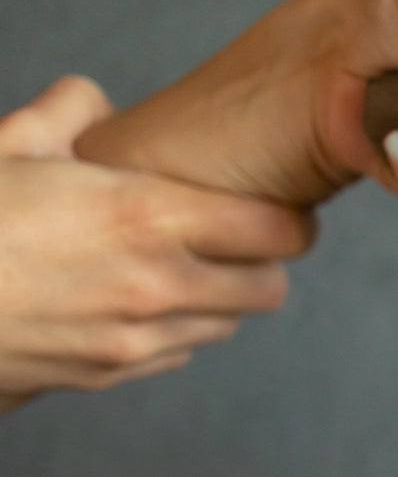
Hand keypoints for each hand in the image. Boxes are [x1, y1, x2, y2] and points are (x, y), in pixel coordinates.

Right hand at [0, 76, 314, 414]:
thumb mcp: (7, 146)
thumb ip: (66, 114)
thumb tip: (96, 102)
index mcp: (145, 219)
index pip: (279, 230)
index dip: (289, 217)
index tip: (278, 203)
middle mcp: (157, 286)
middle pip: (269, 287)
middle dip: (262, 261)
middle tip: (236, 235)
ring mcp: (136, 339)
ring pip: (226, 324)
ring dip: (219, 296)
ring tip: (181, 264)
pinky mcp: (110, 374)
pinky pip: (177, 353)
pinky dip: (174, 328)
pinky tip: (136, 299)